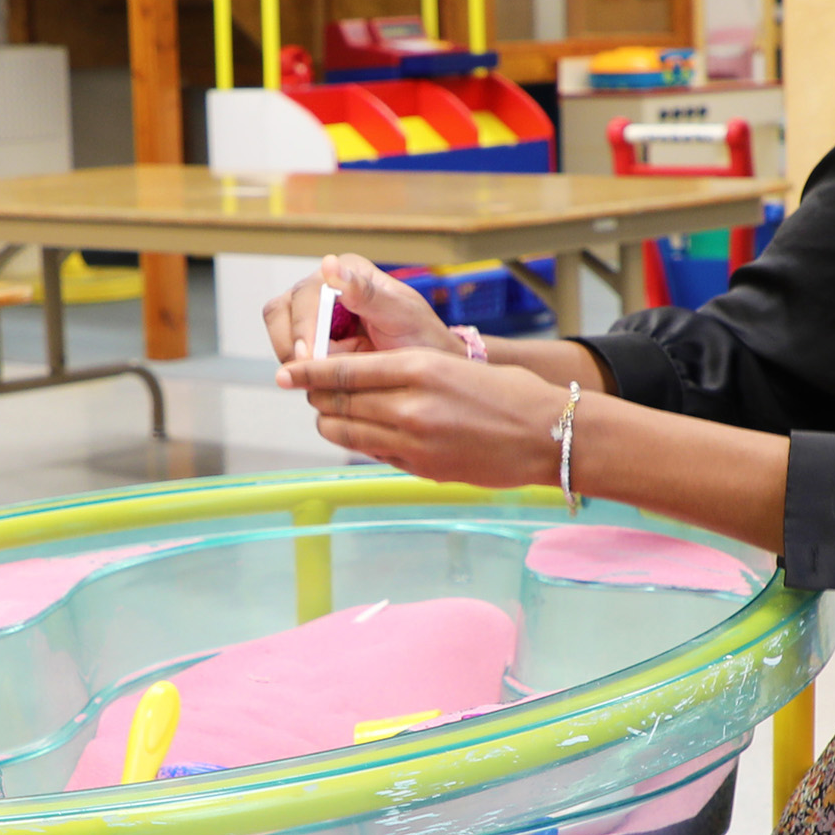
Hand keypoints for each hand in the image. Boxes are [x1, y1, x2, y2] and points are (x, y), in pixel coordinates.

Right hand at [265, 254, 451, 368]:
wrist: (430, 373)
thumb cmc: (423, 339)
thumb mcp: (401, 314)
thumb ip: (367, 293)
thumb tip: (329, 263)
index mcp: (347, 272)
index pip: (305, 294)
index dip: (302, 327)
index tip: (309, 357)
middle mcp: (324, 290)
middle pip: (280, 312)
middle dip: (292, 346)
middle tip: (311, 376)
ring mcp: (314, 318)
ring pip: (281, 337)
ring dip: (297, 362)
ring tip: (327, 381)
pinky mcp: (313, 346)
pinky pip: (293, 360)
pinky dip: (306, 375)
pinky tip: (330, 385)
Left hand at [286, 347, 569, 488]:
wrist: (548, 435)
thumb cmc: (508, 393)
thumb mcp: (452, 366)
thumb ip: (406, 372)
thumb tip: (361, 382)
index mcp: (419, 368)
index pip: (344, 370)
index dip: (308, 372)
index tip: (285, 372)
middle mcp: (410, 405)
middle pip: (337, 403)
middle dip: (318, 398)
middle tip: (312, 392)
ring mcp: (414, 441)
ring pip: (346, 433)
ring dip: (333, 423)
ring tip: (335, 415)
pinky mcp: (421, 468)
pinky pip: (374, 454)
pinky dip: (363, 443)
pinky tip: (370, 434)